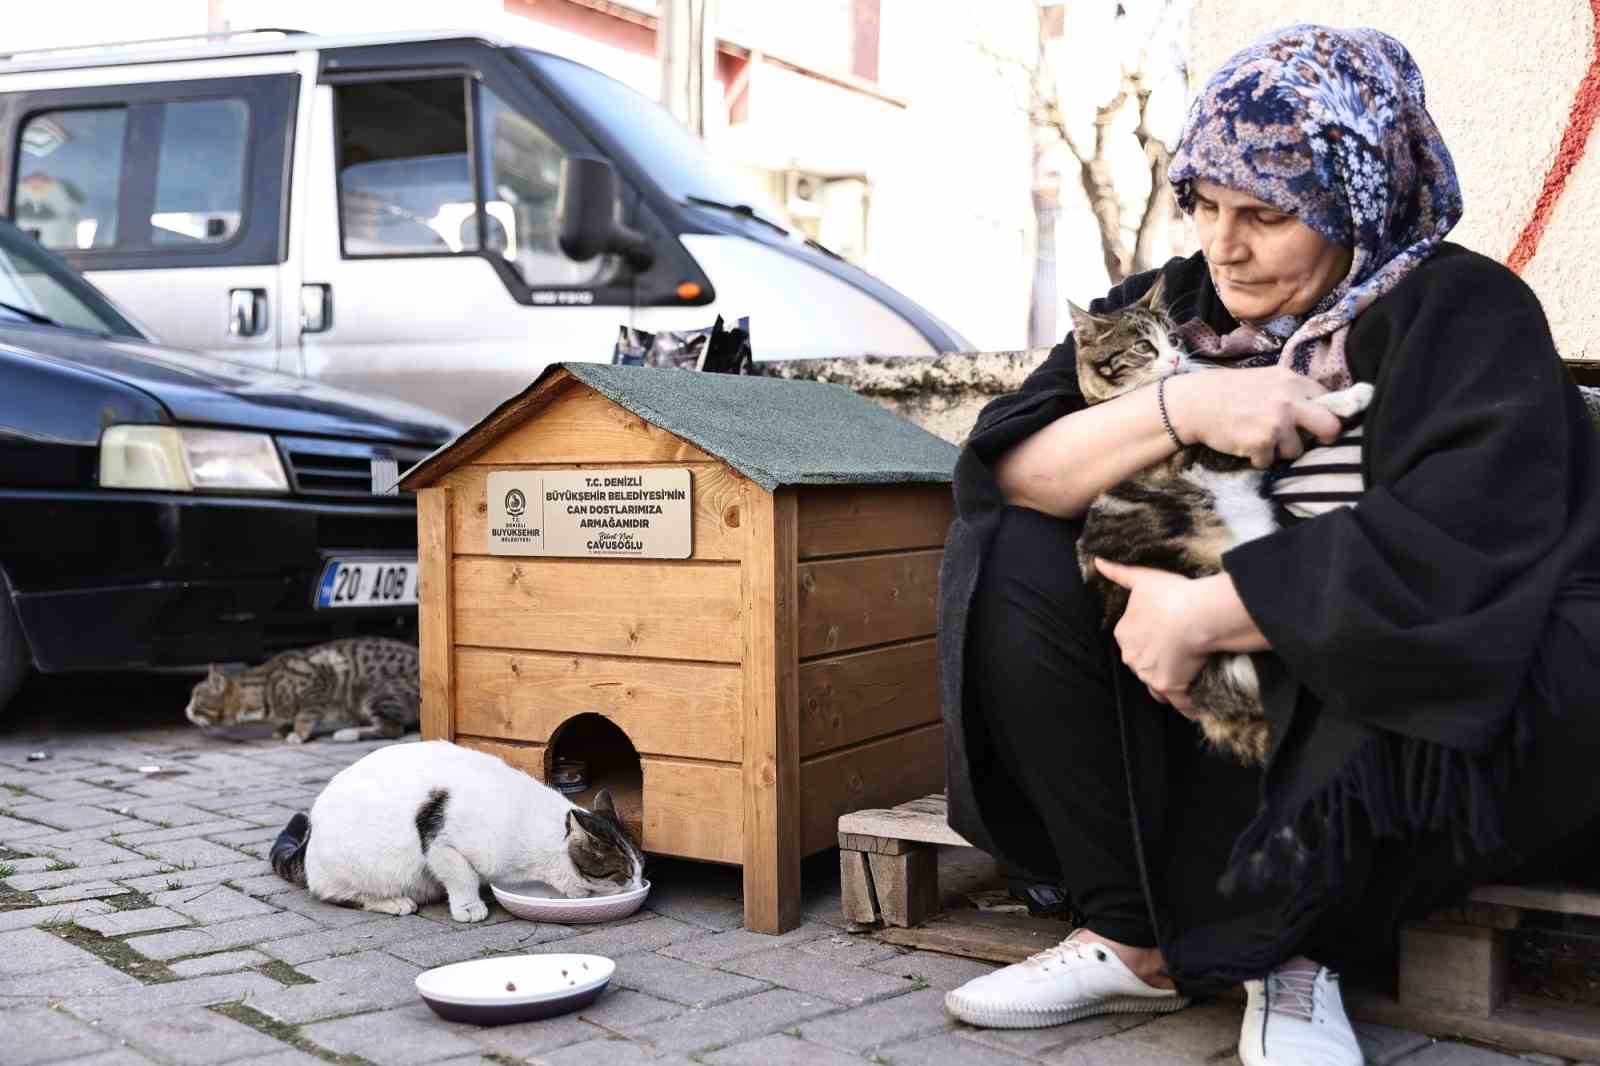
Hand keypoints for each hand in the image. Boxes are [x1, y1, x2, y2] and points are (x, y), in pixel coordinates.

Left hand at [1093, 559, 1208, 714]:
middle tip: (1175, 653)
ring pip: (1155, 685)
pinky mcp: (1172, 689)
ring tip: (1183, 676)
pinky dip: (1187, 707)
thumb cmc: (1170, 594)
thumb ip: (1118, 572)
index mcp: (1123, 634)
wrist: (1194, 615)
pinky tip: (1195, 707)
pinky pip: (1179, 704)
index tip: (1161, 634)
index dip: (1146, 638)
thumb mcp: (1141, 578)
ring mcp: (1150, 676)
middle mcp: (1132, 658)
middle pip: (1141, 664)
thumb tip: (1096, 562)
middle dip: (1154, 661)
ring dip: (1165, 683)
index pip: (1131, 640)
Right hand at [1162, 365, 1341, 467]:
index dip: (1323, 413)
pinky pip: (1270, 462)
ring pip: (1297, 450)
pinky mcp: (1262, 442)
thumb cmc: (1227, 392)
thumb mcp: (1265, 380)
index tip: (1314, 423)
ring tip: (1259, 439)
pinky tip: (1244, 445)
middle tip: (1307, 440)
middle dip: (1324, 437)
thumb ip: (1290, 392)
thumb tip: (1314, 411)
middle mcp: (1290, 400)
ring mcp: (1277, 422)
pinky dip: (1257, 458)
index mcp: (1292, 380)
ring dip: (1280, 450)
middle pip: (1331, 426)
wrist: (1193, 403)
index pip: (1328, 399)